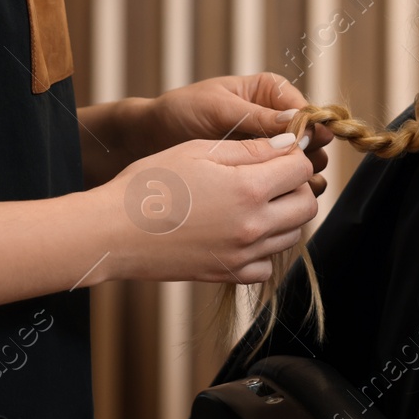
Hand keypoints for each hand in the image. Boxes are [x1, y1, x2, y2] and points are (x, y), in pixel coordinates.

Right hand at [93, 134, 318, 283]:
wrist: (112, 232)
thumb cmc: (149, 185)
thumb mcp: (199, 151)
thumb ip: (250, 148)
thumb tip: (289, 144)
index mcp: (248, 189)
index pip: (301, 169)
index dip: (292, 154)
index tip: (275, 151)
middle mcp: (253, 226)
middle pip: (306, 204)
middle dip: (295, 185)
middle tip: (268, 174)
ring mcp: (242, 255)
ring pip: (291, 234)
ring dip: (282, 214)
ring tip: (251, 200)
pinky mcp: (228, 274)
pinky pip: (266, 264)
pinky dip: (263, 248)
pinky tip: (240, 230)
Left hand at [150, 72, 334, 191]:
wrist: (151, 139)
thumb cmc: (181, 112)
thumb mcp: (217, 108)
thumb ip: (255, 117)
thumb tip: (295, 123)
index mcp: (270, 93)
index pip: (305, 110)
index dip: (309, 128)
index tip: (304, 144)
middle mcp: (277, 120)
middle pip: (312, 141)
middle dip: (306, 155)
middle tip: (294, 169)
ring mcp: (270, 150)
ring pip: (304, 166)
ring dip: (300, 177)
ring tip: (287, 187)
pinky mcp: (261, 174)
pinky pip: (286, 185)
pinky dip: (287, 193)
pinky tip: (277, 200)